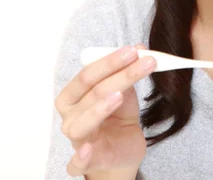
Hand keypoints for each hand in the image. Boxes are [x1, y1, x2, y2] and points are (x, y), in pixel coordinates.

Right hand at [55, 43, 155, 176]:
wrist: (123, 147)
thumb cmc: (118, 115)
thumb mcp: (124, 91)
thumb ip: (127, 72)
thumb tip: (142, 49)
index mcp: (72, 95)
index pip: (88, 74)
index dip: (110, 61)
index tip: (134, 50)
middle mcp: (70, 116)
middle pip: (92, 92)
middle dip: (118, 75)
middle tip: (143, 61)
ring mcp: (77, 140)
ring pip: (82, 123)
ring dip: (99, 108)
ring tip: (119, 95)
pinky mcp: (88, 162)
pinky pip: (77, 163)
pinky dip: (79, 157)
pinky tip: (87, 149)